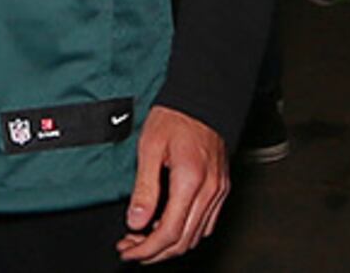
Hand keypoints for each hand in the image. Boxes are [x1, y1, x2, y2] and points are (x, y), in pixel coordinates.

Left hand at [118, 104, 227, 260]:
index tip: (128, 250)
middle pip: (183, 241)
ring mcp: (218, 191)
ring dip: (169, 245)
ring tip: (144, 239)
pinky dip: (186, 233)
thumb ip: (144, 188)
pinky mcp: (221, 188)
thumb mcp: (149, 147)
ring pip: (196, 236)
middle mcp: (210, 190)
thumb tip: (135, 221)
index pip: (168, 232)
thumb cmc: (176, 116)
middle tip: (131, 249)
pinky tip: (167, 226)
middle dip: (154, 252)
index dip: (146, 249)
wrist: (203, 97)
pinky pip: (206, 224)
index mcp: (190, 180)